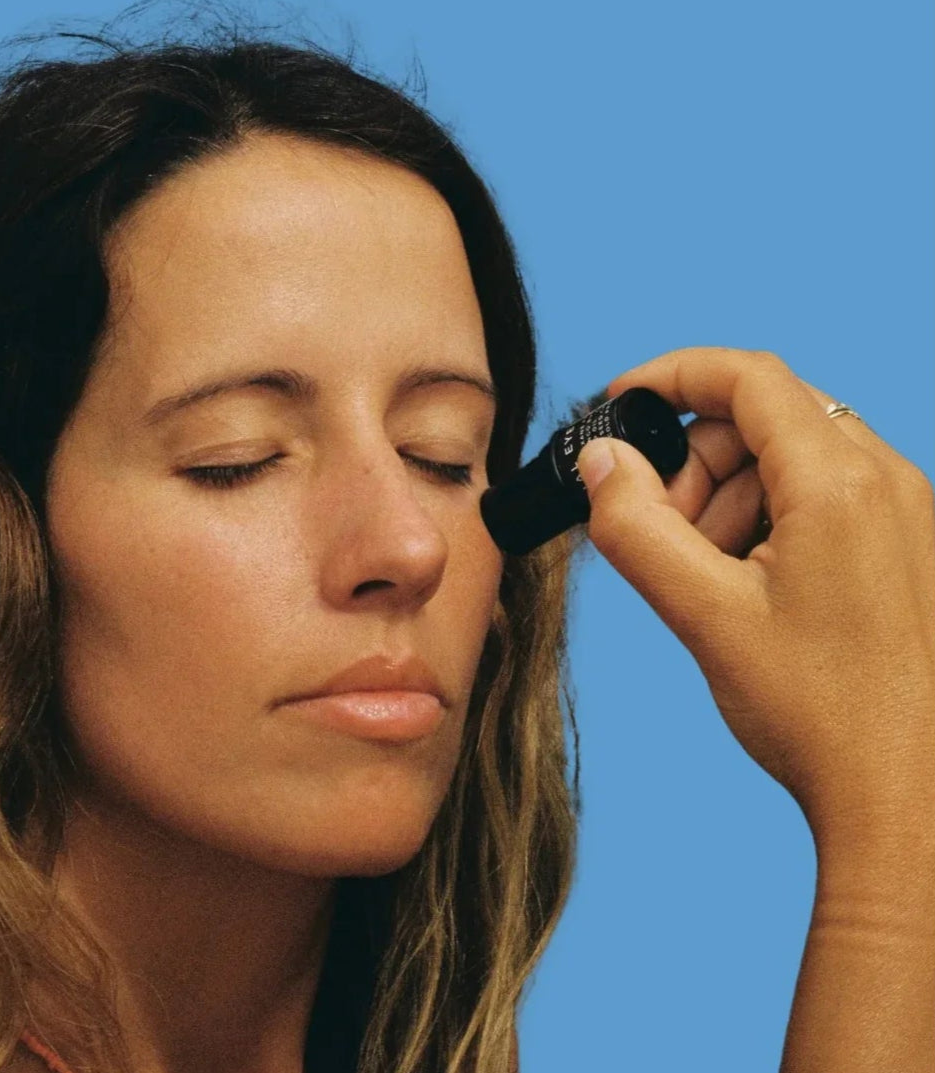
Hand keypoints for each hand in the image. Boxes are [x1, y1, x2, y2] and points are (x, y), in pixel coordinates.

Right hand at [575, 347, 934, 844]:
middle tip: (662, 530)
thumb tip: (601, 461)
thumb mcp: (703, 615)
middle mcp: (888, 480)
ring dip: (727, 496)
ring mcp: (905, 512)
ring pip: (790, 457)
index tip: (622, 405)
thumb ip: (635, 527)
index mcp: (840, 483)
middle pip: (763, 418)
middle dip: (694, 461)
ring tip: (706, 574)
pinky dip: (766, 519)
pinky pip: (821, 495)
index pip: (748, 377)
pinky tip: (747, 585)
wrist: (909, 798)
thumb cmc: (822, 715)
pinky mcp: (905, 544)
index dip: (672, 376)